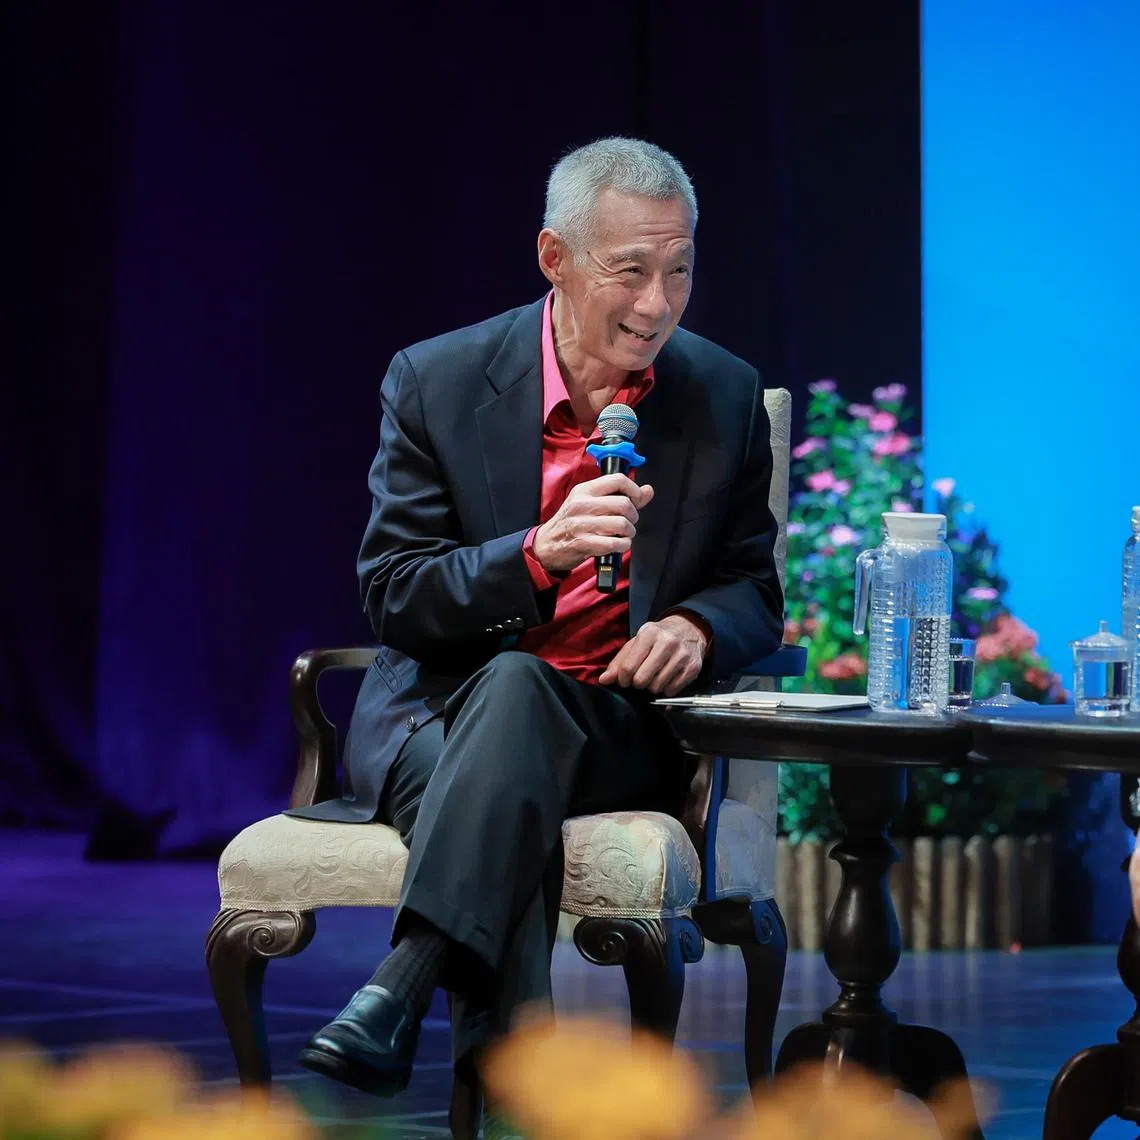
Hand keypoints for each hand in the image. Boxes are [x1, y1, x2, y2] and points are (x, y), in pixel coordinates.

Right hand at [532, 473, 654, 576]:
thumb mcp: (589, 503)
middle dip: (633, 516)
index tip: (636, 499)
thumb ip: (620, 495)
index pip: (617, 480)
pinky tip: (619, 544)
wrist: (546, 545)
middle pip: (624, 503)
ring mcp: (582, 524)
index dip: (634, 490)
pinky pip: (614, 543)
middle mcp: (582, 505)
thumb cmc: (570, 522)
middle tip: (629, 521)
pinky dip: (623, 546)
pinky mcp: (583, 543)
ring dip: (629, 532)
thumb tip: (648, 490)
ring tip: (624, 534)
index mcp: (585, 490)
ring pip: (622, 524)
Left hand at [598, 613, 709, 695]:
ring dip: (652, 686)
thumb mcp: (637, 642)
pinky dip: (666, 689)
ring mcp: (682, 656)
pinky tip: (667, 677)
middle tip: (641, 677)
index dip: (623, 678)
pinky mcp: (693, 667)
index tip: (625, 679)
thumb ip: (619, 661)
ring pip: (657, 687)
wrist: (689, 628)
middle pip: (642, 680)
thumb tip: (604, 680)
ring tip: (655, 675)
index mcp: (649, 634)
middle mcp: (667, 643)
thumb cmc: (658, 637)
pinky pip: (672, 691)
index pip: (628, 667)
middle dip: (638, 683)